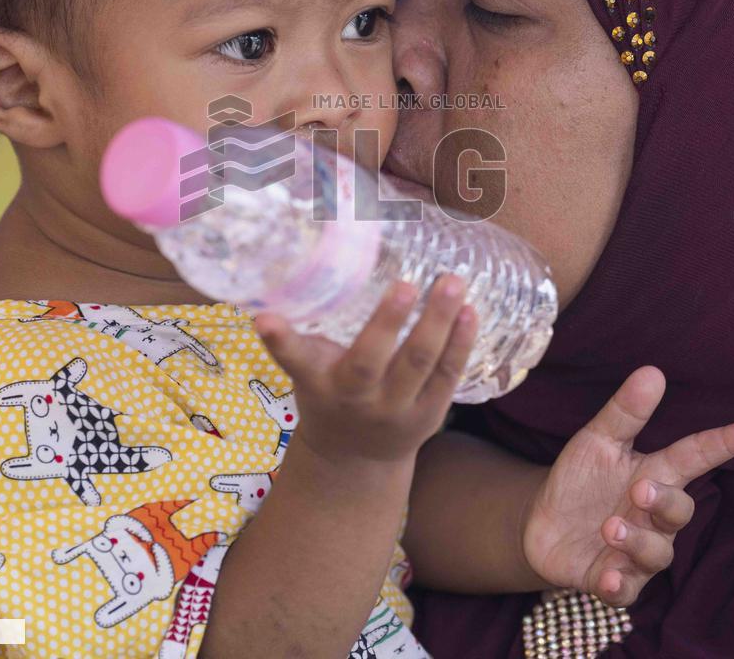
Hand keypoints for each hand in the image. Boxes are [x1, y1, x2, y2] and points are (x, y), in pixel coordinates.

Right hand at [254, 276, 477, 463]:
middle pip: (370, 361)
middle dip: (388, 322)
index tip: (263, 317)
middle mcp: (355, 398)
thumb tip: (299, 272)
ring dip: (438, 322)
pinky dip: (461, 342)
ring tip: (451, 283)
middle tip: (406, 283)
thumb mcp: (309, 371)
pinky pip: (448, 375)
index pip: (295, 360)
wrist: (354, 461)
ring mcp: (395, 409)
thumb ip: (304, 336)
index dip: (279, 340)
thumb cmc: (328, 396)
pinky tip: (470, 311)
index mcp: (317, 383)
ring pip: (419, 364)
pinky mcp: (429, 414)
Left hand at [522, 366, 733, 606]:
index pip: (696, 456)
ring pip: (657, 554)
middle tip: (639, 490)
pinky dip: (618, 586)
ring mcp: (635, 552)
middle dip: (666, 502)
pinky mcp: (611, 580)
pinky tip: (606, 578)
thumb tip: (653, 371)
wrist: (540, 521)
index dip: (726, 443)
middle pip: (680, 510)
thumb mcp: (597, 440)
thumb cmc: (580, 478)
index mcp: (654, 474)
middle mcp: (653, 517)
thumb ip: (625, 411)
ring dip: (636, 542)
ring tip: (609, 526)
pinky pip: (625, 591)